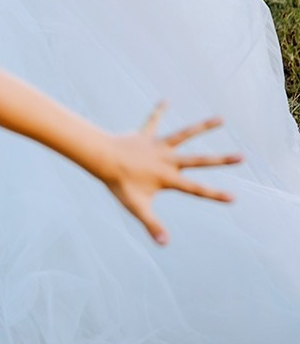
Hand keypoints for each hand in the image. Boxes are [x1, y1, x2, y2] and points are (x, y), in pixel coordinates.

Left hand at [101, 103, 240, 244]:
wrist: (102, 158)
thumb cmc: (119, 184)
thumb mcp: (137, 207)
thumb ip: (152, 225)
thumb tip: (164, 244)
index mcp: (169, 178)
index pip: (196, 189)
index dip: (214, 194)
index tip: (233, 197)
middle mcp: (168, 160)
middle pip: (199, 160)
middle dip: (221, 159)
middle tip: (242, 156)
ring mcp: (158, 146)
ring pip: (184, 134)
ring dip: (202, 127)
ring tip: (220, 119)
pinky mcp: (146, 135)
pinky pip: (153, 121)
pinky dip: (158, 111)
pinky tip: (166, 100)